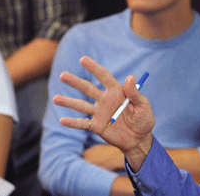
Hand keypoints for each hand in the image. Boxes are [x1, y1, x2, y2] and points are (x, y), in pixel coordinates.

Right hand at [53, 56, 154, 170]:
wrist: (139, 139)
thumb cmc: (144, 120)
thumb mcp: (143, 106)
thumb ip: (135, 94)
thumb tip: (130, 77)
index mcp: (116, 91)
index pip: (103, 76)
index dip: (93, 68)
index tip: (82, 59)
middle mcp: (105, 100)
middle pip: (87, 89)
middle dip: (75, 82)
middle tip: (62, 75)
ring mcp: (99, 113)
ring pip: (81, 105)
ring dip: (68, 102)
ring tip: (55, 99)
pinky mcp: (96, 126)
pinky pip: (82, 123)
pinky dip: (72, 122)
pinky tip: (62, 120)